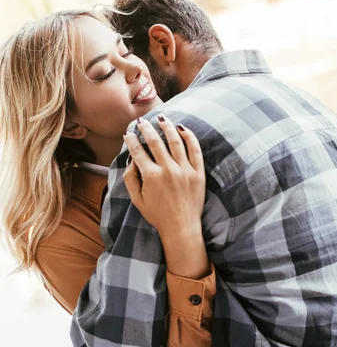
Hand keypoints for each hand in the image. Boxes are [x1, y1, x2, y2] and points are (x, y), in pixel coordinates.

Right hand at [123, 115, 205, 241]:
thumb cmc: (157, 215)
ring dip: (167, 127)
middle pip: (155, 141)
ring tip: (161, 118)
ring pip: (175, 141)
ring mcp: (185, 170)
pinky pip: (195, 149)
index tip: (128, 133)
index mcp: (151, 176)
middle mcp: (168, 170)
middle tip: (141, 122)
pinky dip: (189, 136)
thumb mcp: (137, 199)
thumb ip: (130, 178)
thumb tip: (131, 159)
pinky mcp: (198, 172)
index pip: (138, 151)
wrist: (181, 227)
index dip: (131, 140)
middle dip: (146, 129)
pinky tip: (182, 128)